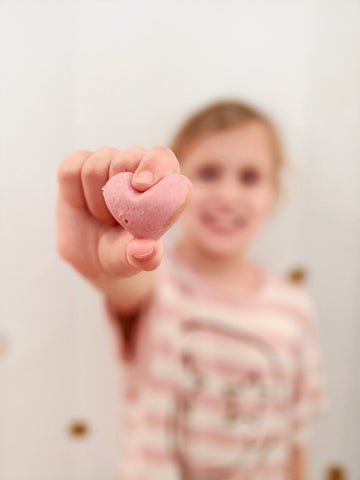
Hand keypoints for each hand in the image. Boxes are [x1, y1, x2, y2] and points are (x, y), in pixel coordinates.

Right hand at [56, 145, 179, 282]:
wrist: (95, 257)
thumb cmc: (124, 252)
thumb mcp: (135, 260)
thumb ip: (144, 257)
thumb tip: (147, 249)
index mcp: (162, 181)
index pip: (162, 157)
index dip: (153, 166)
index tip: (141, 187)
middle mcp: (136, 165)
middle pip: (126, 158)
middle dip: (118, 189)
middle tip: (116, 219)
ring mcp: (107, 162)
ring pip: (95, 166)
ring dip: (96, 199)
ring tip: (104, 217)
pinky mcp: (79, 165)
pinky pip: (70, 169)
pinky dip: (74, 193)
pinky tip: (83, 205)